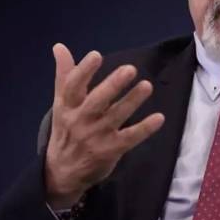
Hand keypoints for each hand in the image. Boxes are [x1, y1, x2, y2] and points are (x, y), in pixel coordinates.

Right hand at [45, 43, 164, 208]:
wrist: (62, 172)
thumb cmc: (66, 129)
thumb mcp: (61, 104)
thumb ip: (65, 75)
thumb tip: (59, 46)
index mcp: (67, 106)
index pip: (72, 87)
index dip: (84, 71)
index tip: (96, 55)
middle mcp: (80, 120)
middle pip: (96, 101)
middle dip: (113, 85)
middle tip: (130, 69)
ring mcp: (96, 136)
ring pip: (116, 117)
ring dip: (132, 101)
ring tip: (147, 85)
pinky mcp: (111, 150)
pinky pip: (130, 138)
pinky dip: (144, 128)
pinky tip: (159, 118)